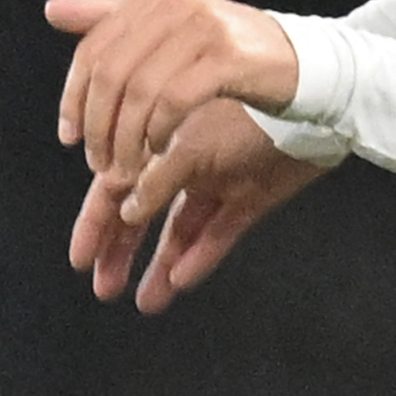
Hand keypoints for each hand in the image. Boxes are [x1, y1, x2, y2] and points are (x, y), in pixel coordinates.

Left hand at [47, 0, 304, 253]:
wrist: (303, 62)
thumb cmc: (230, 54)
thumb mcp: (167, 29)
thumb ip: (110, 18)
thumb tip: (52, 10)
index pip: (93, 50)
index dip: (74, 98)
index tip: (70, 137)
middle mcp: (173, 3)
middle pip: (111, 73)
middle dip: (99, 127)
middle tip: (101, 165)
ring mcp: (201, 27)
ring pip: (139, 92)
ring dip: (126, 140)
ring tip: (128, 170)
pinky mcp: (226, 57)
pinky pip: (173, 101)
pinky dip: (157, 132)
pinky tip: (159, 152)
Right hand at [67, 99, 328, 310]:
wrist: (317, 92)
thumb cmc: (250, 104)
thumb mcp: (192, 140)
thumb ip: (157, 175)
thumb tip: (125, 208)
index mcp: (162, 137)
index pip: (115, 185)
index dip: (96, 222)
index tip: (79, 259)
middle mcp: (185, 163)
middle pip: (141, 214)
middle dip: (121, 251)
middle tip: (103, 288)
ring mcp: (217, 182)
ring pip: (180, 232)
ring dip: (160, 267)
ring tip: (146, 302)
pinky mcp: (251, 198)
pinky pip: (220, 235)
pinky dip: (201, 257)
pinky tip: (181, 281)